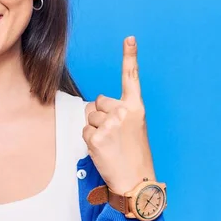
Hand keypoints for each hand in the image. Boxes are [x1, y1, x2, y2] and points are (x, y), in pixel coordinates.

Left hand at [83, 36, 155, 193]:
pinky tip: (103, 150)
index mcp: (136, 108)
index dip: (130, 57)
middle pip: (97, 101)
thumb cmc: (134, 155)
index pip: (131, 78)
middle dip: (100, 115)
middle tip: (114, 135)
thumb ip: (118, 112)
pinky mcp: (97, 136)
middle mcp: (124, 112)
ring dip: (94, 129)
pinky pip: (84, 130)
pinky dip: (89, 141)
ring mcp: (110, 124)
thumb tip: (96, 107)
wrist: (136, 182)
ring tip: (110, 144)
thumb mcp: (134, 128)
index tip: (129, 38)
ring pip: (88, 116)